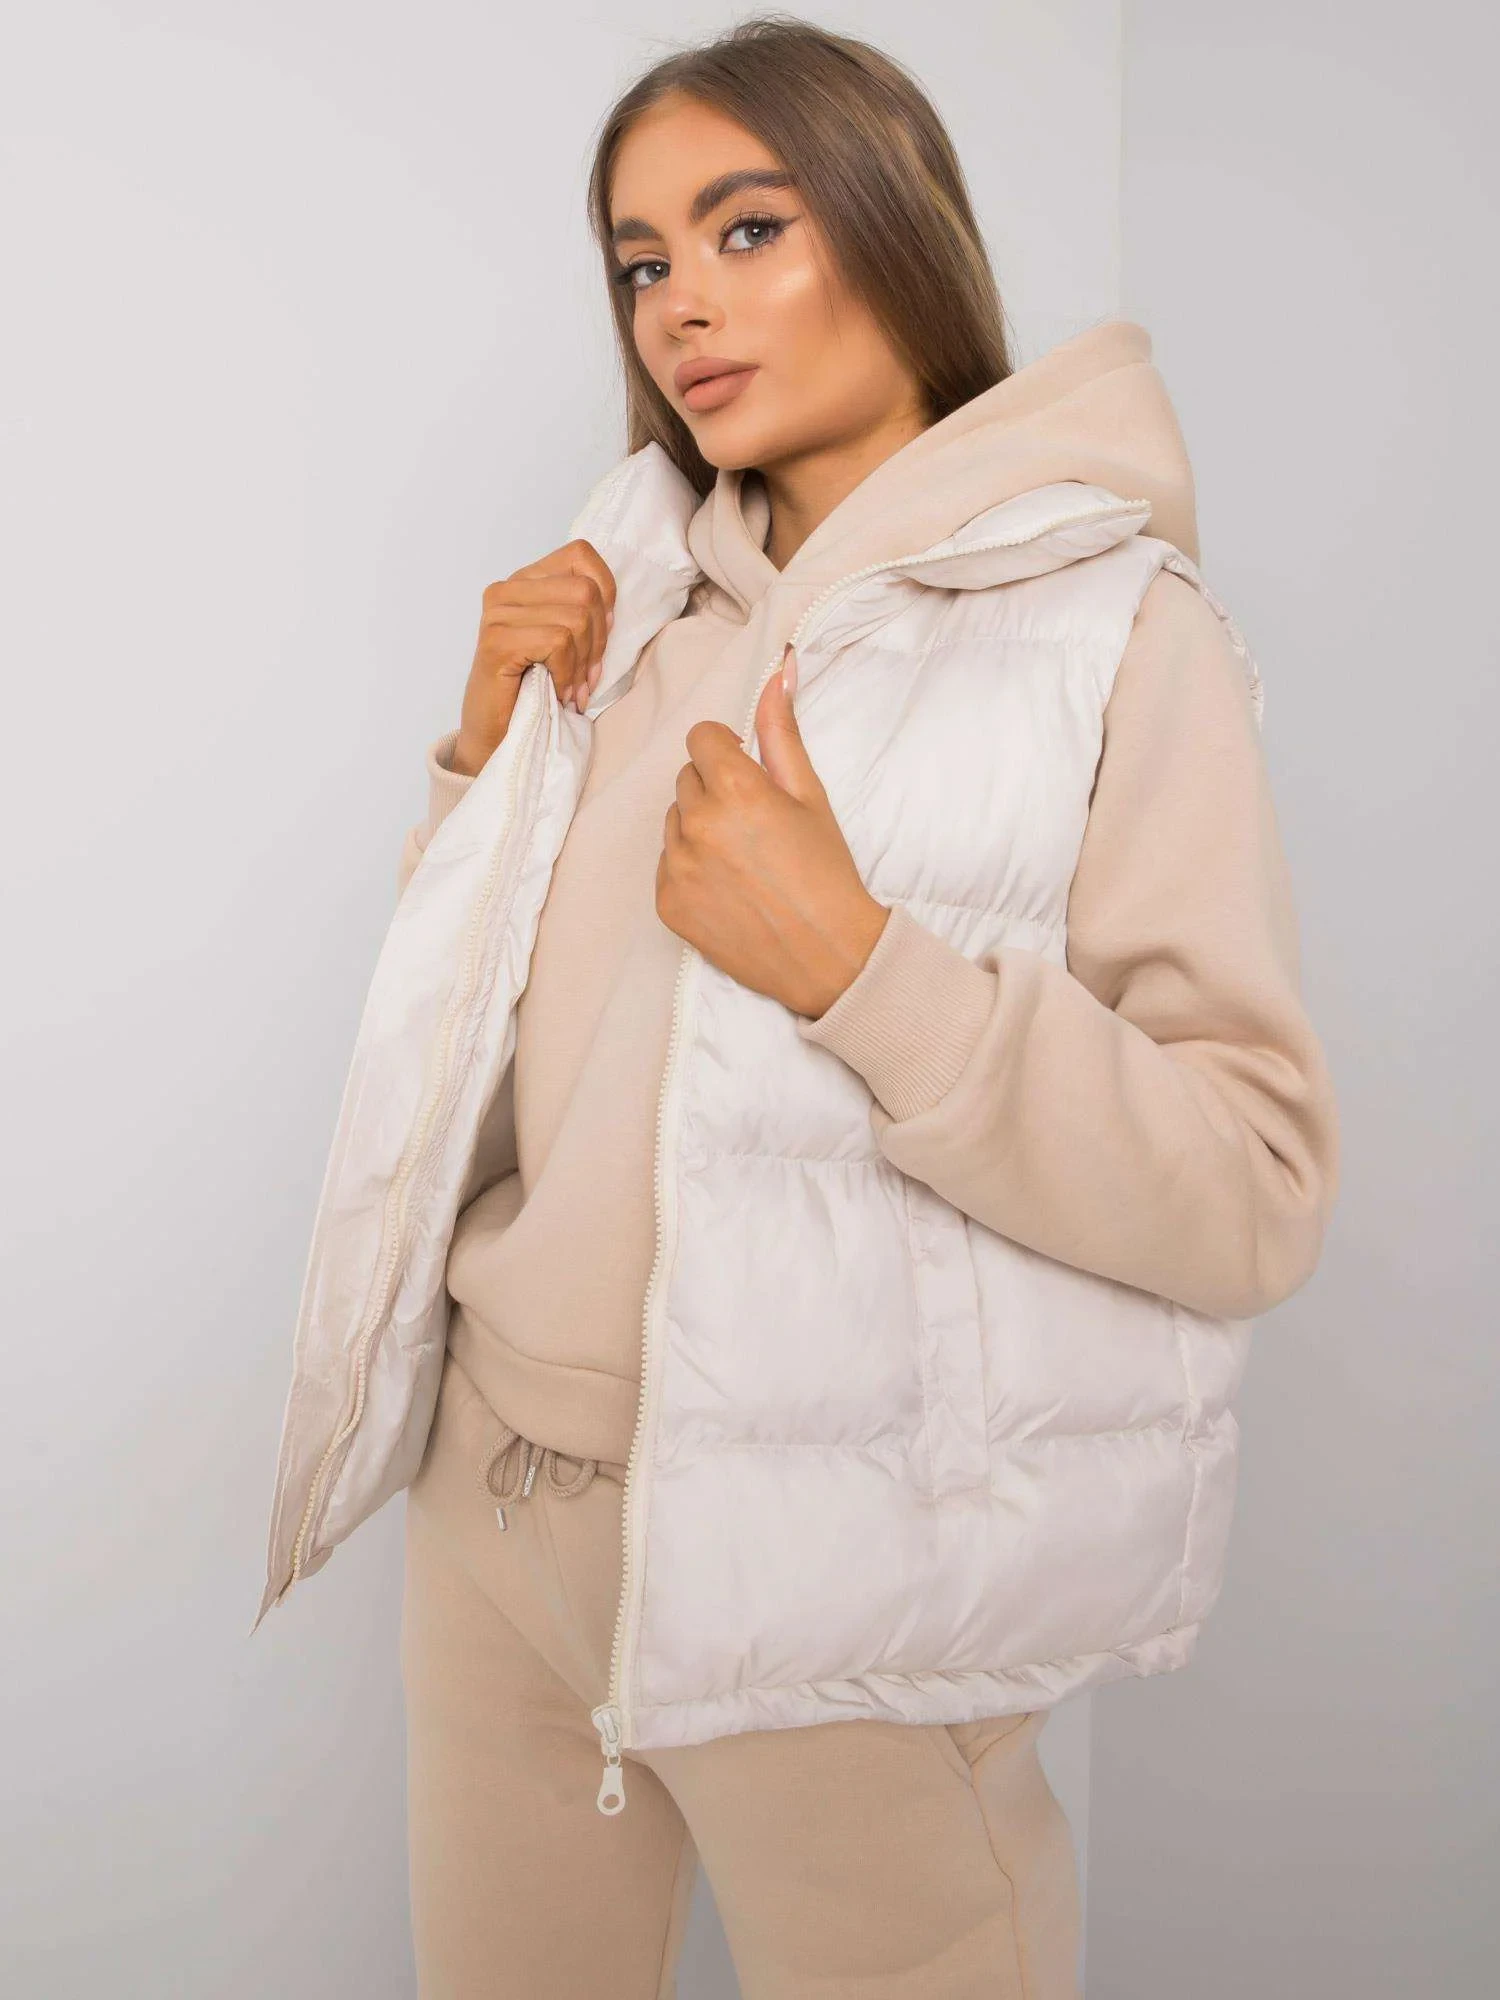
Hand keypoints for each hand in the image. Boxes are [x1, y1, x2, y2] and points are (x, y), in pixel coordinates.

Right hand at [453, 538, 616, 775]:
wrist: (497, 736)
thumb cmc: (533, 690)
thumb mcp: (564, 643)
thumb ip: (581, 614)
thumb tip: (614, 611)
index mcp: (525, 581)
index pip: (581, 555)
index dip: (606, 593)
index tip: (602, 636)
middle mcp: (507, 589)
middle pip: (585, 591)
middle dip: (598, 640)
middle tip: (588, 677)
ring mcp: (498, 613)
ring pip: (575, 619)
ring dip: (583, 664)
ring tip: (573, 689)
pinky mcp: (497, 641)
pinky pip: (557, 643)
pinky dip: (567, 675)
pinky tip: (558, 694)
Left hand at [655, 644, 889, 1017]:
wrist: (827, 955)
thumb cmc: (826, 872)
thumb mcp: (809, 795)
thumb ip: (782, 731)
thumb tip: (778, 669)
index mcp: (735, 788)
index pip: (701, 739)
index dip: (727, 752)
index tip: (749, 777)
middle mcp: (697, 823)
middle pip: (686, 779)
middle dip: (714, 791)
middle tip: (755, 827)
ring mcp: (676, 865)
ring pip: (673, 821)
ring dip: (698, 829)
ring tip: (743, 860)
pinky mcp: (666, 903)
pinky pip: (666, 863)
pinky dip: (689, 869)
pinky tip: (728, 888)